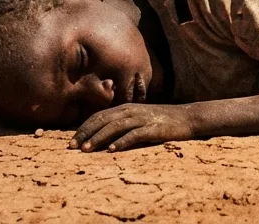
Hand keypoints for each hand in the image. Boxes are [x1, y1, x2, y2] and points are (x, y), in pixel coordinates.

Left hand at [71, 104, 194, 151]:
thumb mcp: (139, 117)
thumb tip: (102, 136)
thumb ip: (122, 122)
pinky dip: (122, 142)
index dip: (83, 128)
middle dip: (86, 133)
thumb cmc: (161, 120)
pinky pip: (134, 135)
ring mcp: (142, 119)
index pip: (98, 116)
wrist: (187, 117)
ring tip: (86, 150)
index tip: (71, 141)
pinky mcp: (153, 128)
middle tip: (72, 147)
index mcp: (125, 108)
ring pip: (115, 127)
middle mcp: (131, 111)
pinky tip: (112, 150)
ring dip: (99, 138)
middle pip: (102, 120)